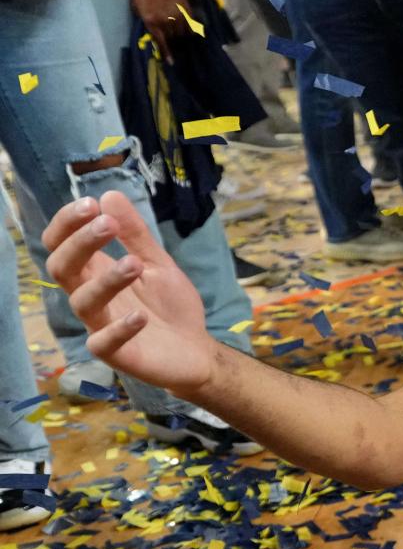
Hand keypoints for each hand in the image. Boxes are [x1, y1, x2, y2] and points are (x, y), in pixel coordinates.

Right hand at [43, 193, 218, 396]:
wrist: (196, 349)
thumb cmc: (169, 306)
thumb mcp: (157, 263)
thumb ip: (136, 234)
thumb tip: (110, 194)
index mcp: (93, 272)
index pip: (61, 244)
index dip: (67, 224)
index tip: (90, 203)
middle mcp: (89, 296)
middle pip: (62, 268)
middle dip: (80, 243)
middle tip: (107, 223)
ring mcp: (100, 326)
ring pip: (82, 302)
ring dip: (106, 280)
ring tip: (134, 264)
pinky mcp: (117, 354)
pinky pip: (104, 342)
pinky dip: (120, 328)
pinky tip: (141, 315)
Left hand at [130, 0, 190, 61]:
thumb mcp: (139, 8)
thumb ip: (147, 20)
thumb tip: (156, 31)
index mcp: (152, 21)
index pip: (161, 41)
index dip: (166, 53)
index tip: (171, 62)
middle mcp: (166, 21)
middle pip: (172, 37)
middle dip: (172, 39)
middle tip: (172, 38)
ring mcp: (178, 16)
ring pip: (182, 32)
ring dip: (180, 33)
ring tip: (179, 31)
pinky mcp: (186, 10)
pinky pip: (191, 24)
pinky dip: (191, 29)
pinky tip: (191, 30)